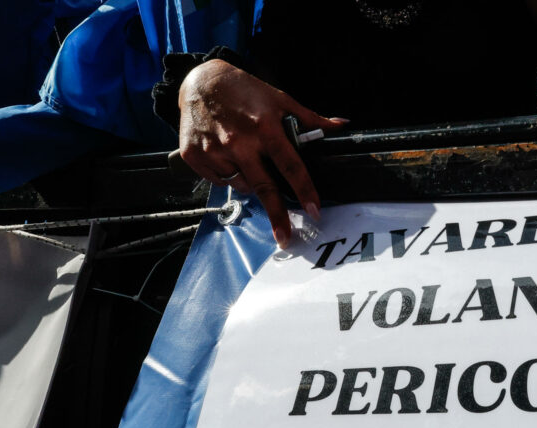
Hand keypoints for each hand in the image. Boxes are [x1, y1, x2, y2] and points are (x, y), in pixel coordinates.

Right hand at [177, 59, 346, 247]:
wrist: (200, 80)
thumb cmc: (245, 90)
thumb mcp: (280, 99)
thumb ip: (310, 118)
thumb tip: (341, 126)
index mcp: (264, 127)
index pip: (290, 166)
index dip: (305, 190)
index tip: (315, 212)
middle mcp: (239, 141)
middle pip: (264, 187)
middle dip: (277, 216)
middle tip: (285, 238)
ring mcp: (215, 150)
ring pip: (242, 185)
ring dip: (250, 182)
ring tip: (248, 159)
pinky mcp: (194, 156)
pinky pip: (220, 181)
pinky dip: (228, 176)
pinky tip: (227, 156)